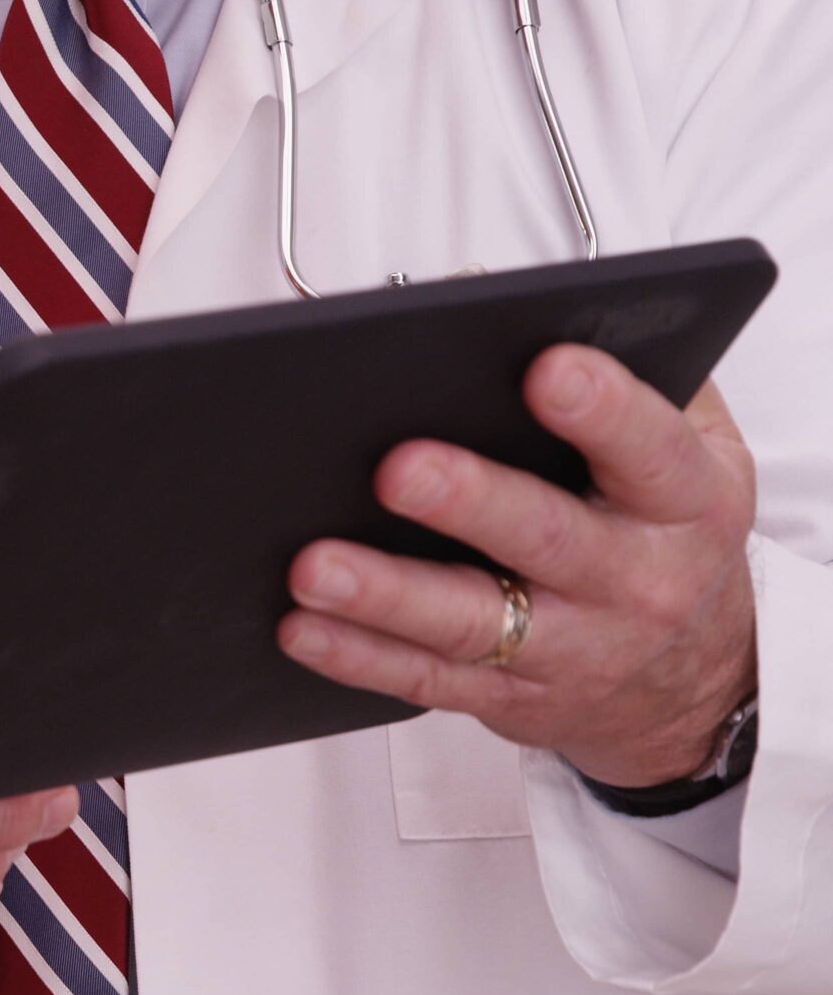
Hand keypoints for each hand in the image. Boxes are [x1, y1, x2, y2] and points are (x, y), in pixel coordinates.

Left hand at [277, 345, 758, 786]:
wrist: (693, 678)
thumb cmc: (662, 527)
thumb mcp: (686, 445)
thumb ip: (624, 370)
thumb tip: (484, 297)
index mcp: (683, 497)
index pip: (649, 448)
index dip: (603, 411)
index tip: (545, 368)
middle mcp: (633, 578)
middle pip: (547, 538)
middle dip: (470, 502)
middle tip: (396, 468)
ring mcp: (570, 647)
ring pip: (470, 622)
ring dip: (385, 594)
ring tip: (313, 564)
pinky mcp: (509, 698)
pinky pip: (425, 680)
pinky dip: (357, 655)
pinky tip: (299, 626)